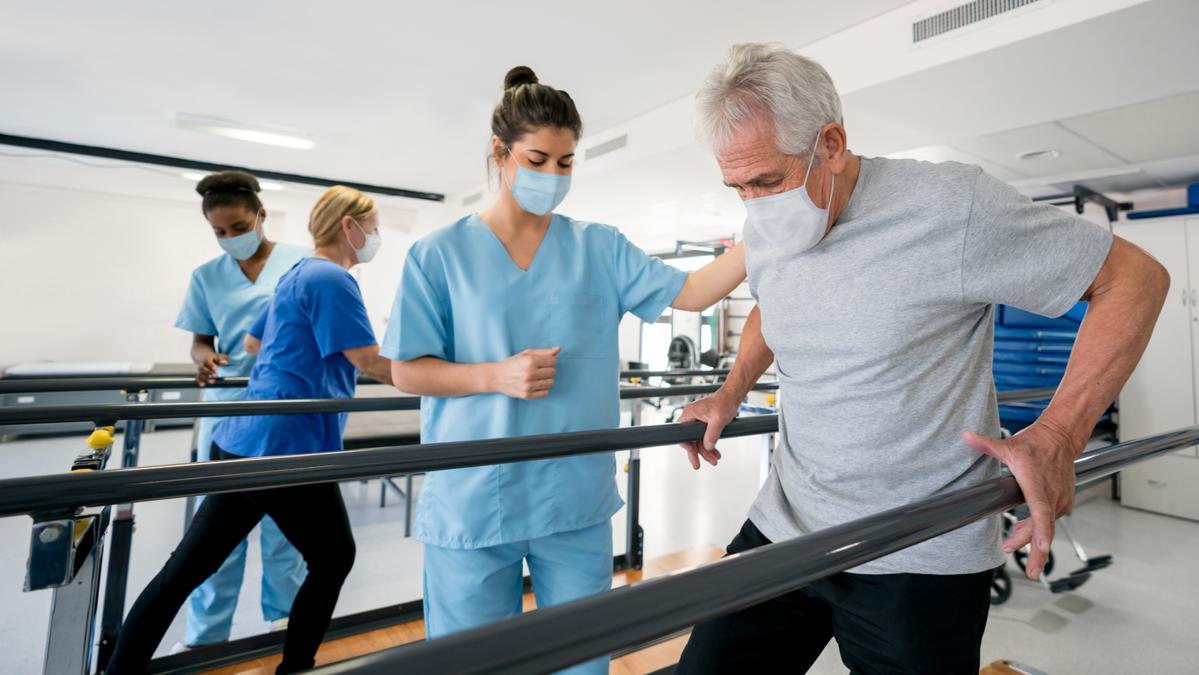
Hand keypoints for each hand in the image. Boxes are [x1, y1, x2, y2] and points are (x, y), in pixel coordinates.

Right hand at [196, 353, 227, 386]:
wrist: (203, 356)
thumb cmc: (215, 358)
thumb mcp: (220, 356)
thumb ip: (223, 359)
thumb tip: (225, 362)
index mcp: (208, 358)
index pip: (208, 361)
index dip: (211, 365)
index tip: (216, 368)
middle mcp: (203, 364)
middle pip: (203, 368)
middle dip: (209, 372)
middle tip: (216, 376)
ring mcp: (200, 369)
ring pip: (201, 373)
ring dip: (205, 378)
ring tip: (212, 382)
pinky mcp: (199, 374)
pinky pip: (198, 377)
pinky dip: (199, 381)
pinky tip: (203, 385)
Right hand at [488, 347, 559, 399]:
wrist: (496, 377)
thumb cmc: (512, 364)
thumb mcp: (526, 354)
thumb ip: (543, 352)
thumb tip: (558, 349)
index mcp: (530, 361)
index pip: (553, 361)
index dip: (550, 361)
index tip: (543, 362)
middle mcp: (530, 373)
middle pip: (553, 372)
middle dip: (548, 370)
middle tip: (538, 370)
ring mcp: (528, 386)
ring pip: (551, 383)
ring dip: (546, 380)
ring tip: (537, 378)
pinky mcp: (527, 395)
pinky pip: (545, 393)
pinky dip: (542, 389)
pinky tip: (534, 385)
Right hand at [677, 391, 739, 469]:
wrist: (732, 397)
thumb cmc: (724, 402)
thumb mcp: (718, 420)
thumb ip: (712, 435)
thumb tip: (708, 447)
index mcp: (690, 413)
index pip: (682, 433)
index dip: (687, 445)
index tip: (693, 454)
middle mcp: (691, 417)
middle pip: (690, 439)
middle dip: (698, 453)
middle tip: (699, 464)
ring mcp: (697, 421)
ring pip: (698, 440)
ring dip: (706, 451)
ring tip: (714, 459)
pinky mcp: (704, 423)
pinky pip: (704, 437)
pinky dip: (710, 445)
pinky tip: (715, 452)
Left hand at [963, 421, 1081, 579]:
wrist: (1060, 438)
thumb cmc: (1035, 444)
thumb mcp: (1007, 445)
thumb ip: (986, 444)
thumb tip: (966, 436)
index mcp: (1036, 485)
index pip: (1041, 513)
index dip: (1041, 533)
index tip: (1042, 550)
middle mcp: (1051, 495)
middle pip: (1043, 528)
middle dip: (1037, 552)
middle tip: (1029, 571)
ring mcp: (1060, 500)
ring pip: (1046, 526)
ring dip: (1031, 537)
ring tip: (1011, 543)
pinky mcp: (1064, 502)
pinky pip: (1050, 520)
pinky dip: (1039, 527)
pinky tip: (1024, 528)